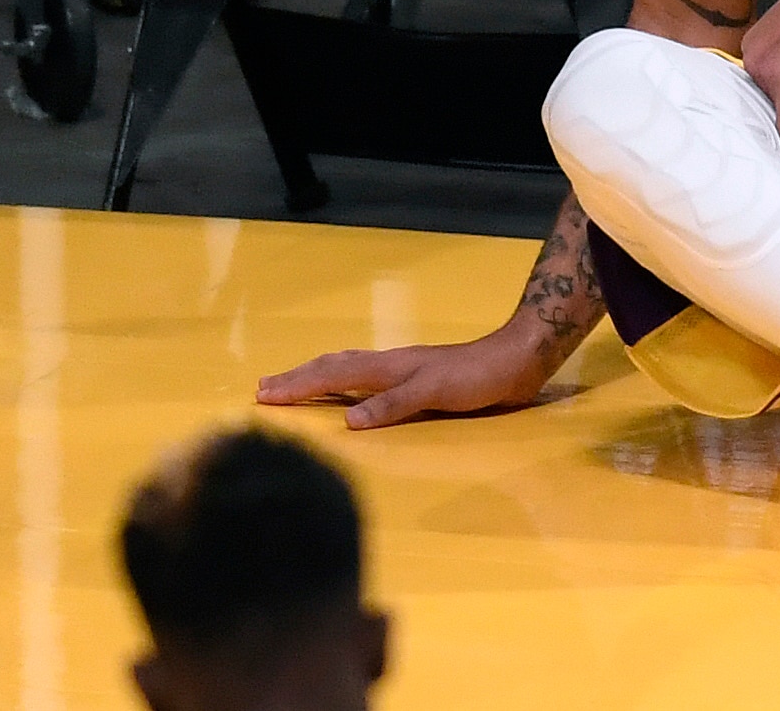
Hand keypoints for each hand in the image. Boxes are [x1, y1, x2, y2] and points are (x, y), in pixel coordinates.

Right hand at [258, 323, 557, 428]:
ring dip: (317, 377)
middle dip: (297, 378)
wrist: (518, 359)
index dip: (298, 385)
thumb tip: (348, 421)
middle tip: (263, 389)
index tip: (261, 395)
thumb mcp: (435, 390)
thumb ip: (394, 404)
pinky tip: (346, 393)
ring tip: (292, 385)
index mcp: (388, 367)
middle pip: (334, 367)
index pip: (332, 374)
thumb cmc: (478, 376)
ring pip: (348, 369)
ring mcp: (403, 371)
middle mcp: (390, 366)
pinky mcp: (417, 381)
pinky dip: (344, 383)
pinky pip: (367, 380)